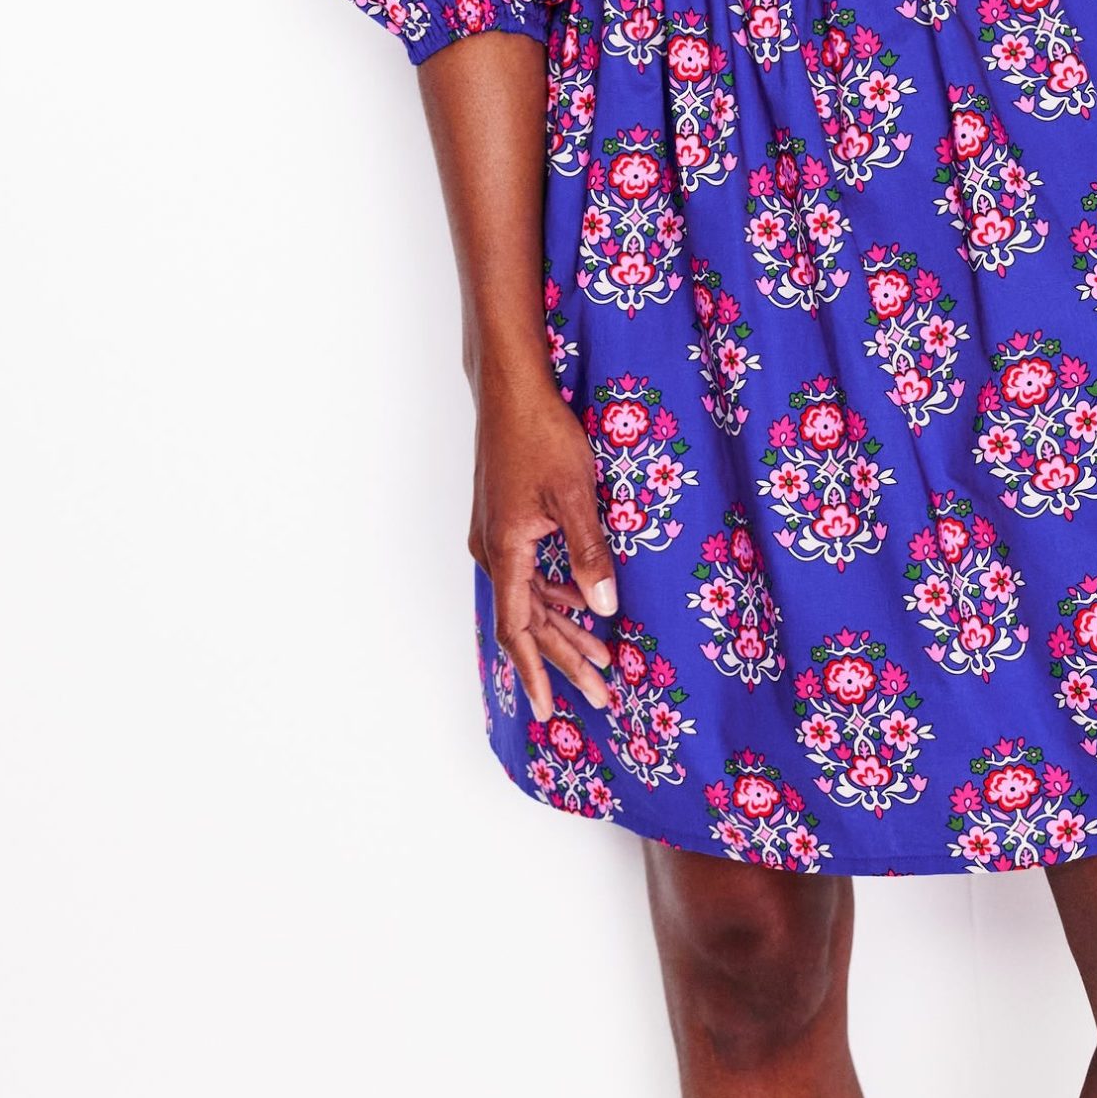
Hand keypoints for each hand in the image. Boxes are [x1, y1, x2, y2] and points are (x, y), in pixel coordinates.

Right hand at [468, 373, 619, 722]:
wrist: (512, 389)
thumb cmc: (542, 434)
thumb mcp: (574, 495)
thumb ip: (588, 554)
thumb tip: (603, 607)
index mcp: (505, 551)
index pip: (517, 629)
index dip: (535, 671)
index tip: (548, 708)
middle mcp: (493, 550)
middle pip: (527, 621)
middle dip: (564, 660)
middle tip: (599, 694)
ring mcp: (496, 535)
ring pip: (528, 597)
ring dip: (563, 627)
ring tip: (601, 657)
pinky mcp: (505, 519)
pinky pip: (528, 573)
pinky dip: (554, 595)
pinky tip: (580, 603)